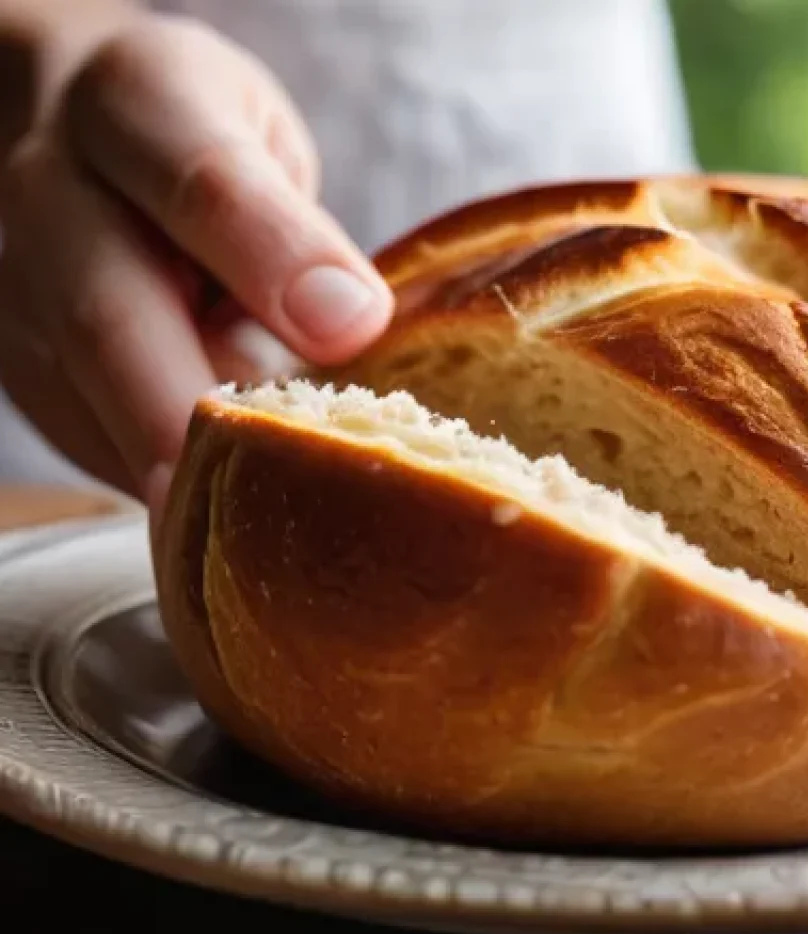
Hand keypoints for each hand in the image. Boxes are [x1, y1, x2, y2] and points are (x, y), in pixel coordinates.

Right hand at [0, 12, 394, 518]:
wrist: (71, 137)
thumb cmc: (197, 146)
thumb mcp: (264, 149)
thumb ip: (294, 230)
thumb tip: (347, 324)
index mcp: (138, 107)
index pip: (202, 177)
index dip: (272, 256)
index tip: (350, 326)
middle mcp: (51, 196)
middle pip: (109, 315)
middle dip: (185, 418)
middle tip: (252, 498)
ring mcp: (17, 290)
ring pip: (85, 398)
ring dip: (174, 471)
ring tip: (257, 527)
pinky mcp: (24, 368)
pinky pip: (91, 442)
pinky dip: (160, 485)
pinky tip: (218, 506)